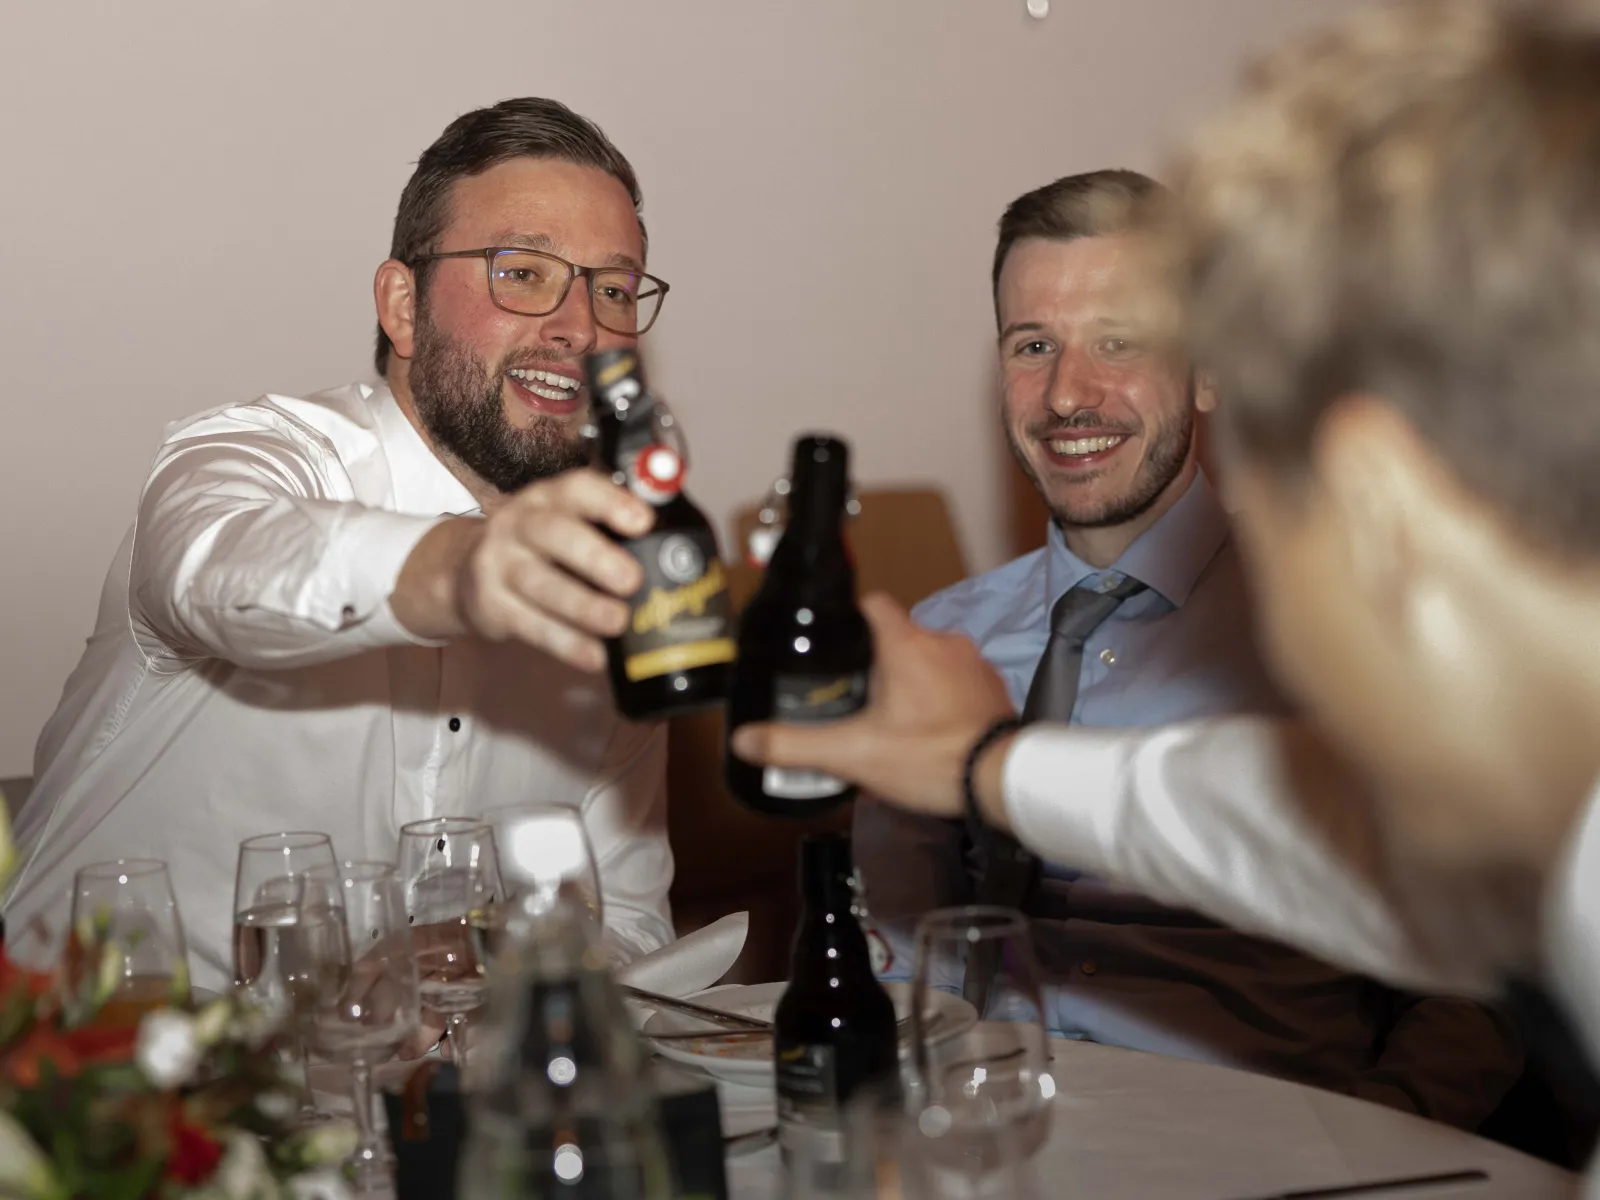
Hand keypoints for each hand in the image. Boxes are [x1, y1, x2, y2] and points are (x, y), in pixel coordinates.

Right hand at [391, 469, 652, 670]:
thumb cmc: (539, 548)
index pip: (577, 488)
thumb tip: (676, 553)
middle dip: (595, 557)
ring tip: (618, 622)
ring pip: (541, 584)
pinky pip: (530, 625)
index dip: (610, 502)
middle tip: (632, 580)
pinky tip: (594, 656)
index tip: (643, 521)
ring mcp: (499, 564)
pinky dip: (565, 643)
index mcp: (548, 498)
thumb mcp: (565, 524)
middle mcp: (519, 524)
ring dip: (583, 606)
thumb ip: (611, 531)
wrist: (462, 571)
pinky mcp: (489, 605)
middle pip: (554, 534)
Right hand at [730, 593, 1015, 820]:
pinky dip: (942, 697)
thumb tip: (743, 740)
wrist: (1001, 780)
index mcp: (905, 643)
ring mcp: (974, 662)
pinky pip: (958, 681)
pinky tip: (932, 730)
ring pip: (930, 659)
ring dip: (913, 680)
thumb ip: (795, 745)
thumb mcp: (853, 754)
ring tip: (895, 720)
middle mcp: (942, 640)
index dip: (850, 619)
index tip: (835, 644)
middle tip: (858, 699)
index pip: (872, 604)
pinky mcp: (994, 687)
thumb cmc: (926, 757)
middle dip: (879, 663)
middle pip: (899, 637)